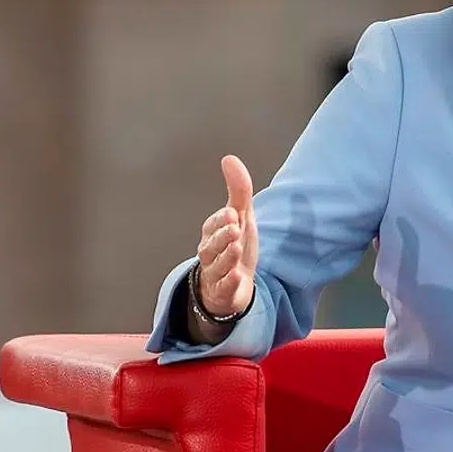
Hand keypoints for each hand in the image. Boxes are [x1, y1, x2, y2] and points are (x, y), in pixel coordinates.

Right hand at [195, 155, 258, 316]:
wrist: (236, 284)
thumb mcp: (242, 218)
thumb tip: (229, 158)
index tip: (233, 213)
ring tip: (237, 247)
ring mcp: (215, 274)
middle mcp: (210, 254)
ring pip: (217, 266)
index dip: (221, 220)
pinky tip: (237, 276)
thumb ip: (238, 191)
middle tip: (235, 229)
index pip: (213, 225)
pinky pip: (224, 289)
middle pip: (212, 246)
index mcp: (212, 234)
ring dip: (226, 257)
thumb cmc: (235, 246)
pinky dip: (229, 283)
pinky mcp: (223, 293)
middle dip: (222, 237)